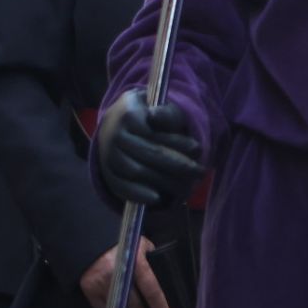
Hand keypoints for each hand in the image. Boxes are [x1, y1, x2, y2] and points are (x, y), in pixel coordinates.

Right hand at [79, 237, 173, 307]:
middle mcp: (119, 276)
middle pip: (134, 306)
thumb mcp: (142, 245)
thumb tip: (163, 276)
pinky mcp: (89, 290)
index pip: (152, 291)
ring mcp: (102, 284)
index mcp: (137, 264)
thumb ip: (152, 260)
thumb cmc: (123, 242)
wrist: (91, 239)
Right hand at [96, 89, 205, 207]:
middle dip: (178, 166)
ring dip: (163, 181)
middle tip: (200, 172)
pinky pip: (120, 186)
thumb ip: (165, 113)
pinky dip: (138, 195)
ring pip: (135, 171)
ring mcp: (108, 155)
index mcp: (128, 114)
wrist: (117, 125)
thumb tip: (155, 117)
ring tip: (186, 188)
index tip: (198, 149)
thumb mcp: (162, 108)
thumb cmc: (149, 117)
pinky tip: (157, 199)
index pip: (155, 132)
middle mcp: (114, 135)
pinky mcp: (107, 173)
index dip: (177, 142)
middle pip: (148, 153)